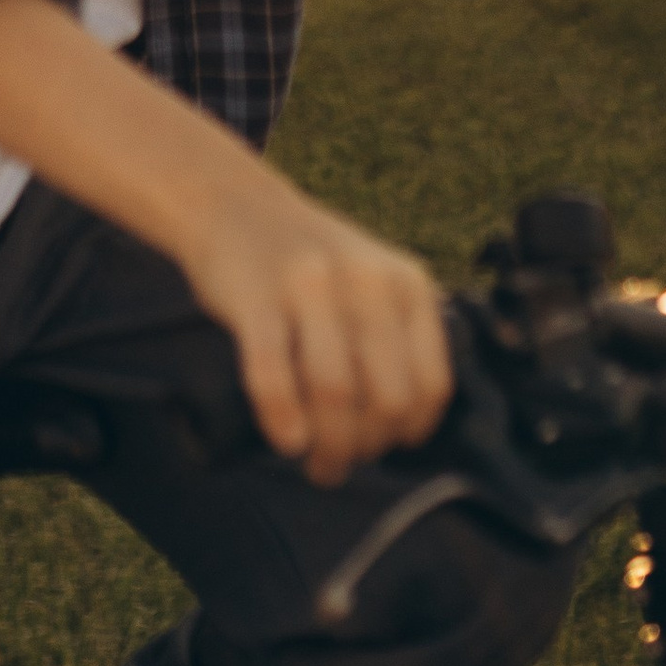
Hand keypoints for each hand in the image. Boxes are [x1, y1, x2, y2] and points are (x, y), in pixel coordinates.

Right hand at [178, 164, 453, 486]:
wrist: (233, 203)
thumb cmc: (309, 263)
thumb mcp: (372, 281)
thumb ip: (395, 339)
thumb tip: (400, 430)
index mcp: (406, 282)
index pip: (431, 385)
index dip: (408, 431)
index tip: (382, 444)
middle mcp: (365, 280)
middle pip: (387, 399)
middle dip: (366, 447)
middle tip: (341, 460)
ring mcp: (309, 285)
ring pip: (335, 394)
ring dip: (328, 449)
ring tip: (315, 463)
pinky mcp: (255, 296)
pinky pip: (273, 375)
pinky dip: (282, 419)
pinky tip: (286, 440)